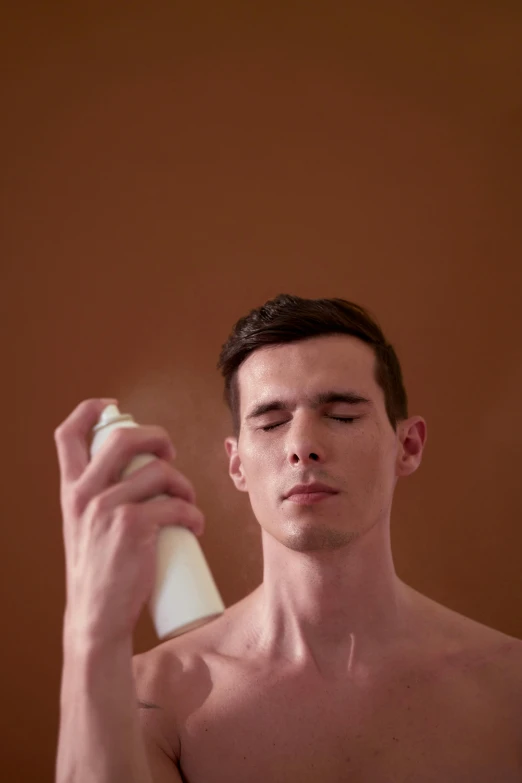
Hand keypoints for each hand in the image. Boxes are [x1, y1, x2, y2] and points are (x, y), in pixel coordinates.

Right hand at [54, 398, 204, 648]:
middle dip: (156, 437)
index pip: (67, 434)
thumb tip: (135, 475)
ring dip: (184, 485)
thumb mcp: (83, 527)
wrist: (95, 617)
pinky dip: (194, 515)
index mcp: (70, 490)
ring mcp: (108, 508)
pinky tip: (196, 526)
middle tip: (170, 455)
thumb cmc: (98, 572)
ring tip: (188, 504)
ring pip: (160, 472)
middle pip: (124, 438)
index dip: (89, 411)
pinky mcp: (134, 527)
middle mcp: (84, 494)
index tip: (112, 407)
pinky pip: (176, 506)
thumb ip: (97, 499)